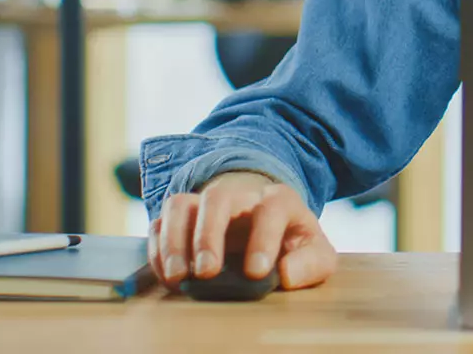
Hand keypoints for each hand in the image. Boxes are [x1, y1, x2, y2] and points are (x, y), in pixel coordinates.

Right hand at [149, 171, 337, 290]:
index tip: (256, 272)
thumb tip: (286, 274)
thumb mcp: (315, 252)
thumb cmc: (291, 242)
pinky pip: (159, 223)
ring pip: (180, 205)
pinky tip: (168, 276)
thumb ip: (311, 263)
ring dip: (174, 240)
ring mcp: (205, 204)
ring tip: (177, 276)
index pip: (271, 208)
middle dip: (209, 235)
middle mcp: (238, 196)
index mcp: (278, 200)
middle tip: (206, 272)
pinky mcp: (182, 218)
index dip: (263, 239)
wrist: (268, 223)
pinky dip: (158, 249)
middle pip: (218, 200)